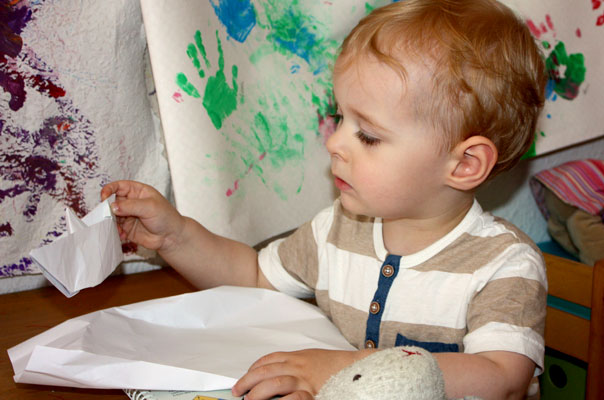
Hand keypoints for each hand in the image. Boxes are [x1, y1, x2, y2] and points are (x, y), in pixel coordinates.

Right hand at [101, 180, 185, 252]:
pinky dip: (115, 231)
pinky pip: (115, 228)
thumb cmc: (166, 217)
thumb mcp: (149, 207)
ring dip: (110, 222)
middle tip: (108, 216)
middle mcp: (131, 202)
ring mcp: (128, 215)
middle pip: (112, 201)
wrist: (172, 236)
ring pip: (111, 216)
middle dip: (107, 209)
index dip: (109, 190)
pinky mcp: (127, 228)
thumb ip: (130, 206)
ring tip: (117, 228)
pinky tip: (122, 235)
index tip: (103, 198)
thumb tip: (112, 206)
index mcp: (138, 191)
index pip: (119, 186)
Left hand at [231, 349, 368, 399]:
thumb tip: (274, 373)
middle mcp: (300, 367)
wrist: (359, 368)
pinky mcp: (315, 394)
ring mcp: (307, 381)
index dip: (253, 369)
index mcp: (298, 357)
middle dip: (248, 380)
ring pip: (276, 381)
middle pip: (267, 370)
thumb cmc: (336, 366)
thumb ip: (294, 364)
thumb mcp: (312, 359)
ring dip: (258, 391)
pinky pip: (295, 398)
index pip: (269, 360)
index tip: (244, 377)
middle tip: (238, 390)